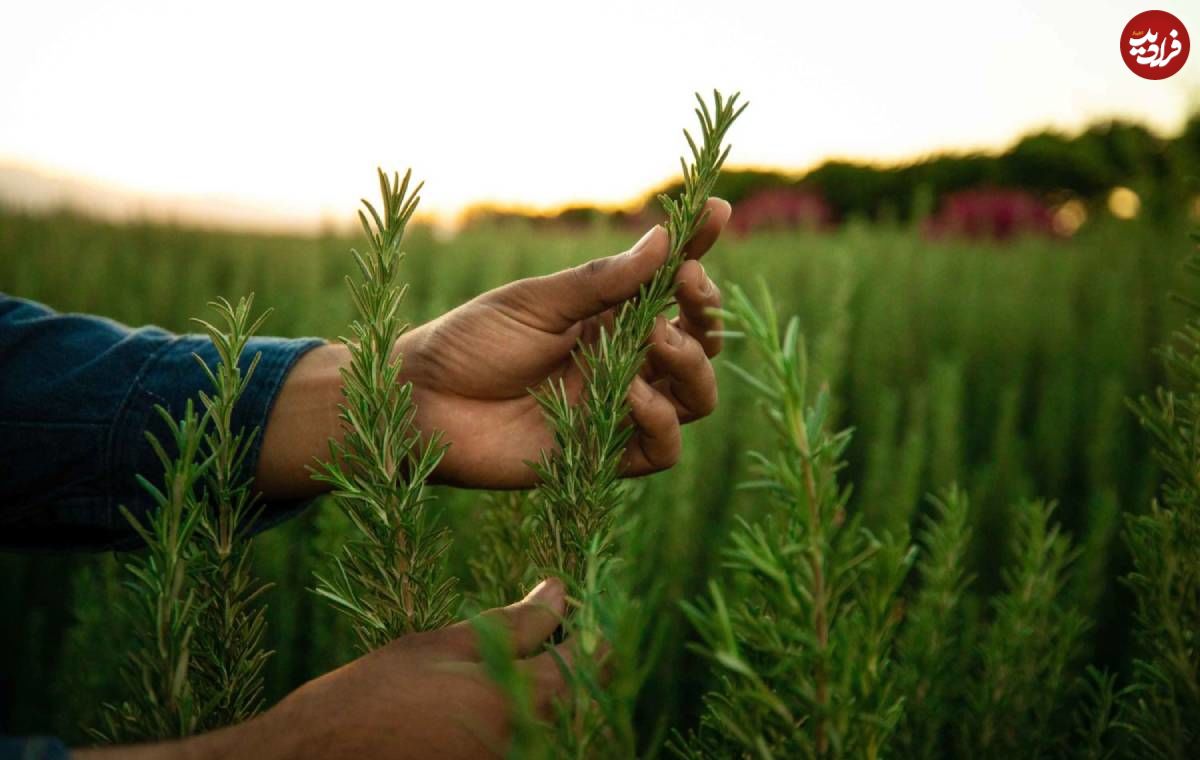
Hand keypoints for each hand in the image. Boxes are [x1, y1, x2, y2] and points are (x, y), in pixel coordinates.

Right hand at [76, 579, 574, 759]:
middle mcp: (526, 744)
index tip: (585, 606)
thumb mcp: (443, 644)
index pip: (591, 663)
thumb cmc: (370, 695)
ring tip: (535, 662)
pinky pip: (530, 747)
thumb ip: (513, 622)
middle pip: (588, 704)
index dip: (597, 630)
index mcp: (519, 700)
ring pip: (564, 729)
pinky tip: (507, 699)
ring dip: (563, 696)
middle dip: (586, 666)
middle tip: (562, 634)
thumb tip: (559, 591)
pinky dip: (534, 723)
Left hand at [398, 198, 729, 487]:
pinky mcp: (603, 454)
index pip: (672, 285)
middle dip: (705, 313)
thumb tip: (664, 238)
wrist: (420, 403)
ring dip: (691, 364)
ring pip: (695, 397)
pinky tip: (632, 393)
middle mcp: (624, 362)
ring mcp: (618, 410)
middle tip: (685, 286)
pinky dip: (659, 420)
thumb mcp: (536, 302)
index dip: (699, 251)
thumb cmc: (470, 342)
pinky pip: (662, 449)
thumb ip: (602, 280)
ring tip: (658, 340)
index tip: (714, 216)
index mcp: (610, 317)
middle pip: (701, 344)